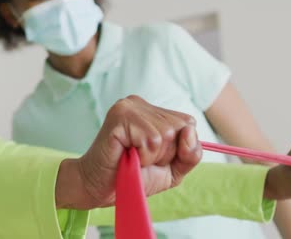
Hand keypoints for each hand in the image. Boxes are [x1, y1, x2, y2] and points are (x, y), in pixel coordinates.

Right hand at [56, 95, 201, 209]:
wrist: (99, 188)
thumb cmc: (132, 176)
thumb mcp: (172, 169)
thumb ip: (191, 153)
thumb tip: (189, 131)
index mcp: (152, 111)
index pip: (188, 123)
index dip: (178, 148)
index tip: (153, 156)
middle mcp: (139, 103)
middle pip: (179, 128)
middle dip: (165, 153)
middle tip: (140, 158)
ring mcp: (128, 107)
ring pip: (165, 134)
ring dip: (152, 156)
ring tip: (132, 157)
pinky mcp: (119, 117)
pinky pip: (150, 139)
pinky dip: (143, 156)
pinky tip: (126, 155)